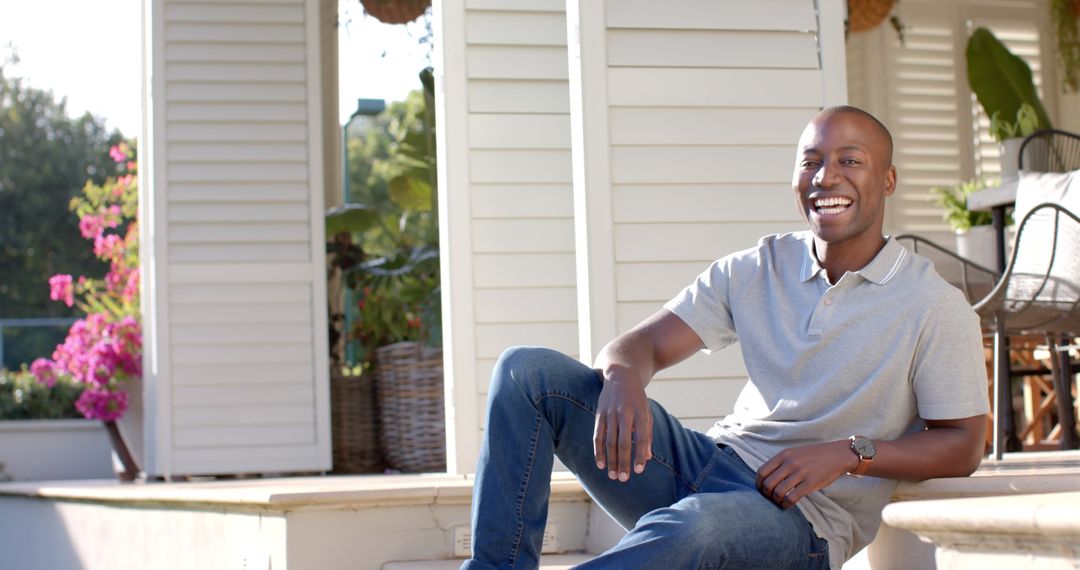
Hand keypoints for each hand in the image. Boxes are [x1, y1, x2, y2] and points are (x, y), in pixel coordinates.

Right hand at [593, 368, 652, 482]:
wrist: (620, 375)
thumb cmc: (637, 398)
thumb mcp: (646, 413)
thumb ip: (647, 435)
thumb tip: (646, 458)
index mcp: (640, 412)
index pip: (641, 438)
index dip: (639, 455)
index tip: (639, 471)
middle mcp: (624, 413)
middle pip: (623, 442)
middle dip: (624, 462)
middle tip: (624, 479)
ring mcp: (610, 413)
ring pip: (609, 441)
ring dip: (611, 460)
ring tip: (614, 476)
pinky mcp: (599, 414)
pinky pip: (597, 436)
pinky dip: (598, 451)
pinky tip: (601, 464)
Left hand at [755, 440, 857, 508]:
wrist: (838, 454)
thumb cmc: (814, 455)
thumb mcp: (794, 453)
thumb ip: (781, 463)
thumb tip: (767, 478)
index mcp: (783, 455)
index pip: (762, 472)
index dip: (758, 484)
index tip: (761, 490)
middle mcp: (790, 463)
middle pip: (768, 483)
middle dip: (766, 495)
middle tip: (769, 499)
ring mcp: (800, 472)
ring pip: (778, 492)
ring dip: (776, 501)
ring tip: (779, 503)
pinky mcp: (810, 483)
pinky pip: (792, 497)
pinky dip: (786, 505)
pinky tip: (787, 506)